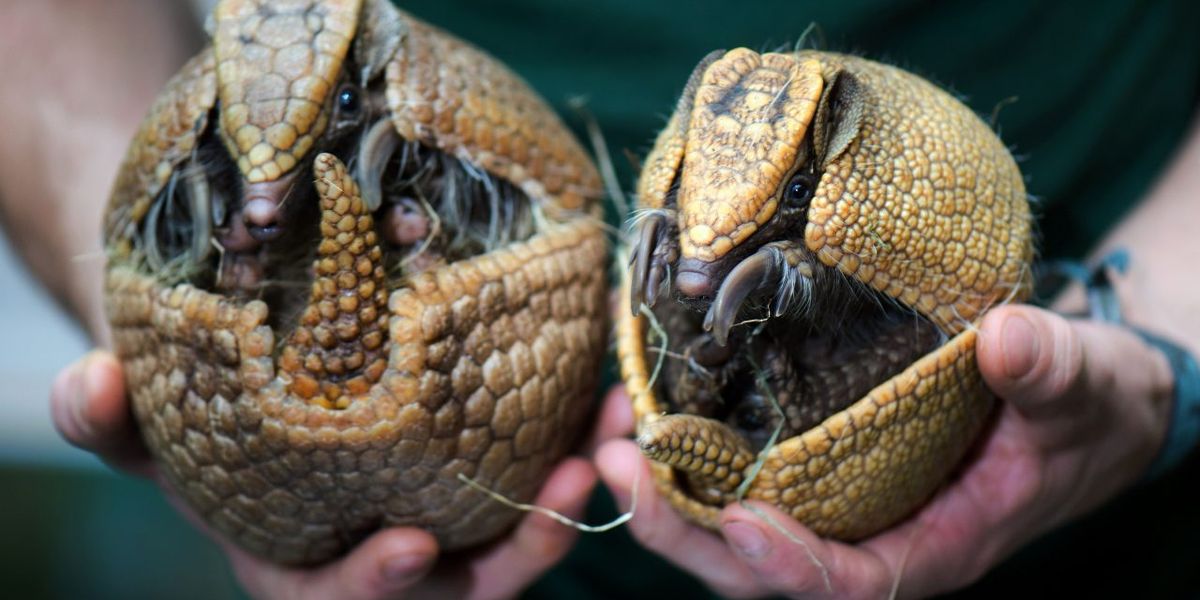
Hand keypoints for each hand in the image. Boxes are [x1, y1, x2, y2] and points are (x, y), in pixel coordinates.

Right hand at [51, 350, 609, 599]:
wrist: (269, 393)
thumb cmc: (210, 426)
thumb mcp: (154, 431)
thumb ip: (113, 424)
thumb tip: (83, 380)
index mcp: (308, 570)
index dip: (375, 584)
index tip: (413, 547)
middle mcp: (391, 563)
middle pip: (468, 587)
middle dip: (522, 548)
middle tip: (569, 488)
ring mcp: (449, 529)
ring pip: (524, 536)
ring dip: (578, 492)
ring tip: (613, 429)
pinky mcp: (487, 487)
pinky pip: (543, 483)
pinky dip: (580, 446)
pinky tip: (605, 390)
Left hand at [596, 304, 1174, 598]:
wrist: (1072, 398)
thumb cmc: (1084, 407)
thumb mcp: (1085, 387)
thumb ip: (1054, 373)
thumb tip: (1009, 340)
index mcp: (931, 546)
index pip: (851, 584)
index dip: (792, 566)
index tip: (739, 522)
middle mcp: (867, 535)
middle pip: (756, 567)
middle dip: (682, 527)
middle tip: (618, 463)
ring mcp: (831, 502)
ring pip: (727, 524)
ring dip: (663, 485)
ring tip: (605, 427)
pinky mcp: (811, 461)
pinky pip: (735, 471)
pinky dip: (684, 444)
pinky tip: (640, 393)